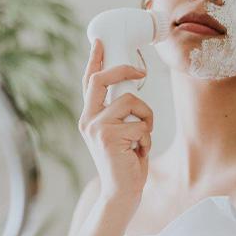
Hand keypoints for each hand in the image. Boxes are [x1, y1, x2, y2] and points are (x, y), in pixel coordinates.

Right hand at [79, 39, 152, 202]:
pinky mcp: (110, 137)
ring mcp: (96, 128)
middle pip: (102, 80)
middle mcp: (88, 120)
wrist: (120, 194)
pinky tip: (139, 151)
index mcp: (89, 118)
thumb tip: (133, 87)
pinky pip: (140, 123)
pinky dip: (147, 136)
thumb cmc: (125, 164)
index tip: (100, 41)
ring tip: (142, 137)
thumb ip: (119, 113)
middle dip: (124, 69)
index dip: (95, 60)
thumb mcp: (119, 134)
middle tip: (140, 72)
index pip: (89, 83)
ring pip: (130, 101)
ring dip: (146, 117)